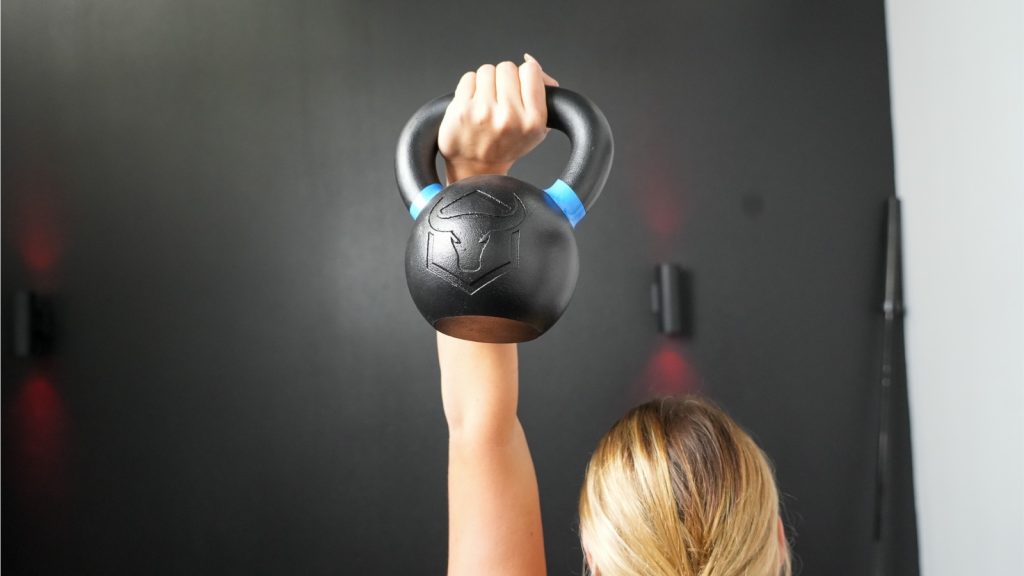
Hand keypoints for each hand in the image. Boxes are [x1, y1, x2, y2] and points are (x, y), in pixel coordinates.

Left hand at [438, 54, 559, 182]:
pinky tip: (473, 105)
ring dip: (485, 83)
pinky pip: (468, 78)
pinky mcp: (462, 110)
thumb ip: (541, 94)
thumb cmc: (505, 146)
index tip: (519, 86)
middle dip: (503, 80)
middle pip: (507, 68)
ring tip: (486, 103)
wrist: (476, 169)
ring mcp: (484, 112)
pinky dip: (469, 88)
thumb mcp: (535, 128)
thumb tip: (535, 64)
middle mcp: (509, 117)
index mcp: (533, 120)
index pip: (530, 71)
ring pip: (486, 70)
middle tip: (500, 100)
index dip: (524, 75)